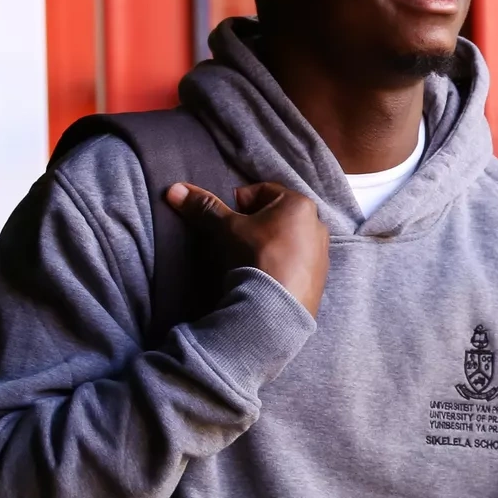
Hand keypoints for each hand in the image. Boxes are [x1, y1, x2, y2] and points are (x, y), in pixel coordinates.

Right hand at [166, 181, 329, 317]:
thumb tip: (175, 189)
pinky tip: (266, 277)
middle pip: (276, 215)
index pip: (262, 191)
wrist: (277, 308)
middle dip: (254, 224)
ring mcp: (322, 252)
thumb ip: (205, 207)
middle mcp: (317, 223)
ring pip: (287, 239)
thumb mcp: (228, 228)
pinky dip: (281, 264)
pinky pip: (296, 262)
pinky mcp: (320, 277)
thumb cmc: (257, 256)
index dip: (239, 202)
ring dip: (269, 245)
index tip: (227, 220)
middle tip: (236, 240)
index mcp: (300, 204)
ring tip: (250, 261)